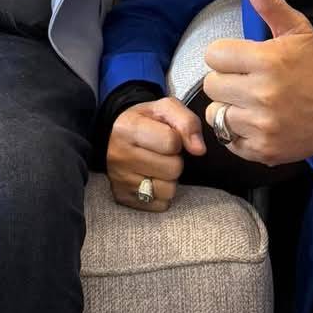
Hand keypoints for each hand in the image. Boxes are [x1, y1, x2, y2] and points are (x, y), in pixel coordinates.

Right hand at [106, 97, 204, 212]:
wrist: (114, 135)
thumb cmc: (144, 121)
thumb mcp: (165, 108)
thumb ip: (187, 122)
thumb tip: (199, 150)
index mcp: (128, 128)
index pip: (171, 142)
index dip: (176, 139)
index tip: (167, 136)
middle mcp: (120, 156)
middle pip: (172, 169)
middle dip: (174, 160)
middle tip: (162, 153)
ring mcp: (120, 180)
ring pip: (168, 190)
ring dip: (169, 179)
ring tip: (157, 166)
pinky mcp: (124, 198)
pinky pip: (160, 204)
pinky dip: (161, 193)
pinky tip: (151, 178)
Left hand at [201, 0, 312, 164]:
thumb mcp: (297, 29)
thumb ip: (269, 2)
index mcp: (267, 61)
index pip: (213, 55)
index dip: (227, 55)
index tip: (244, 59)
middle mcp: (262, 95)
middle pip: (211, 85)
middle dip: (227, 80)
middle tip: (249, 80)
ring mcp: (262, 126)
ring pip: (216, 114)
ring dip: (230, 107)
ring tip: (252, 102)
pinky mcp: (263, 151)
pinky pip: (228, 140)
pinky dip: (238, 132)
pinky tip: (258, 121)